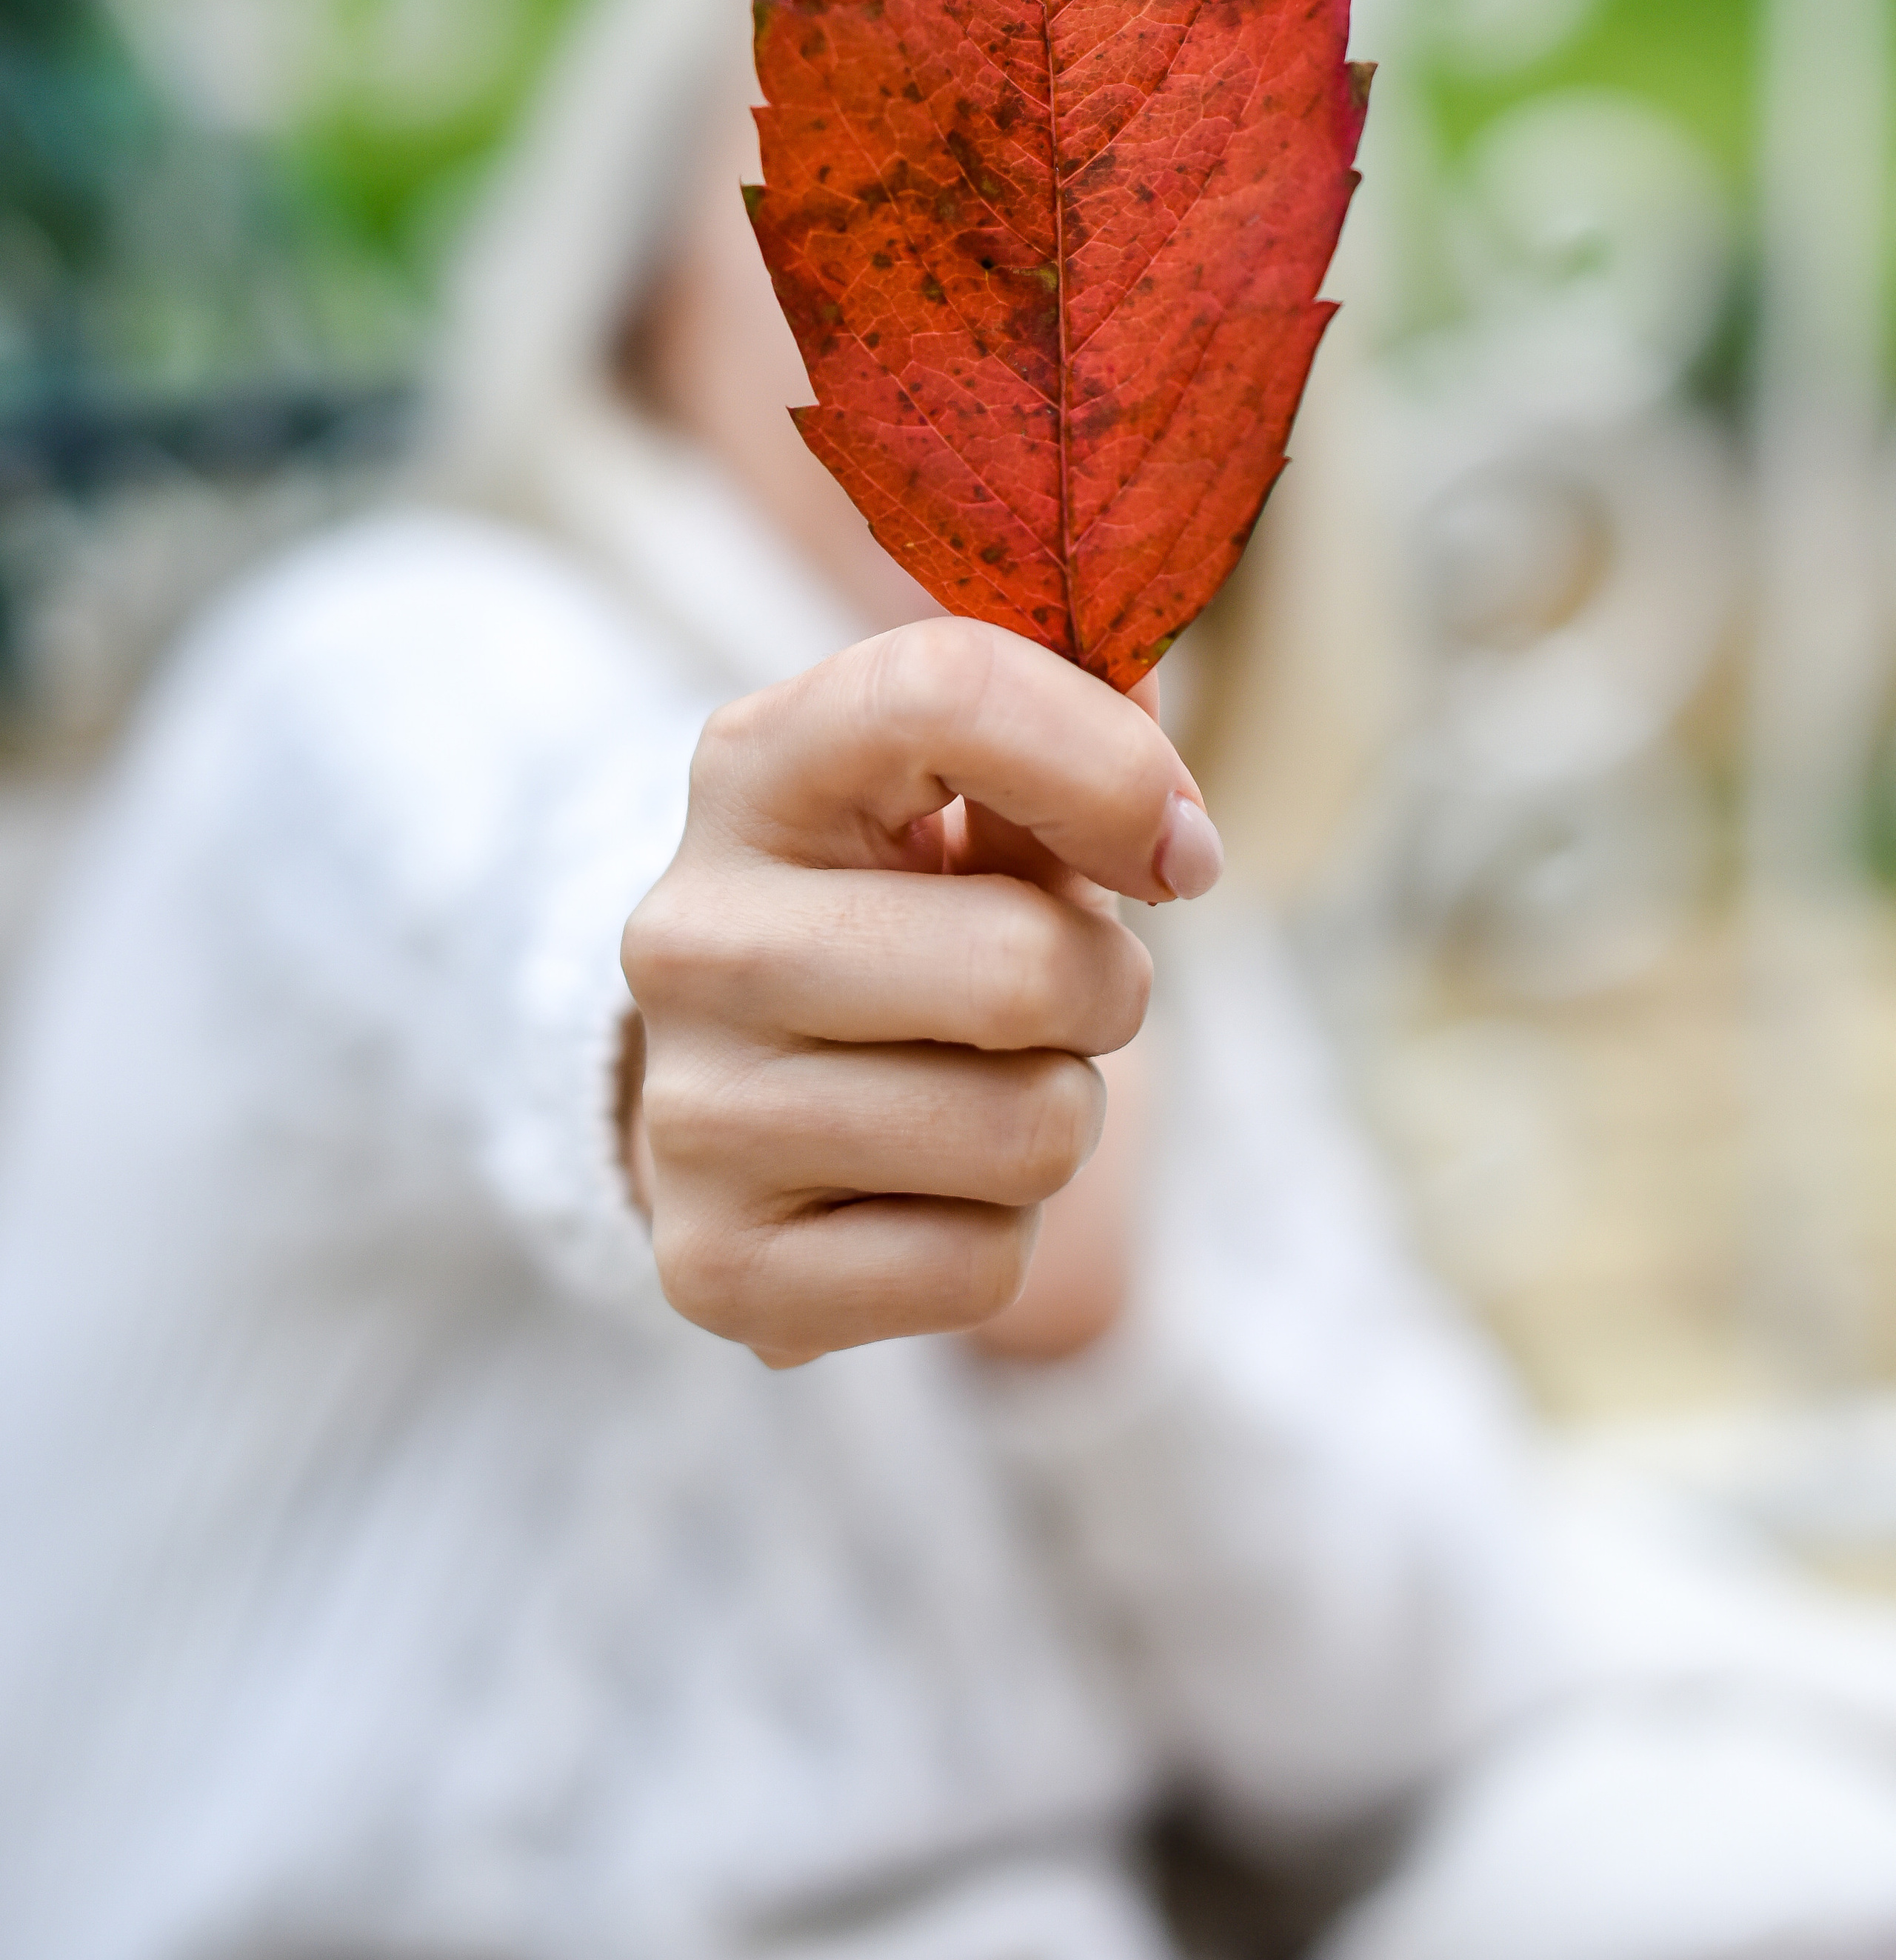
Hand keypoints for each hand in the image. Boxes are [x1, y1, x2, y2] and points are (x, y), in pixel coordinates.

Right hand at [619, 618, 1222, 1365]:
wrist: (750, 1090)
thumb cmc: (900, 908)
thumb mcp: (967, 799)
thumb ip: (1070, 739)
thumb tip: (1155, 730)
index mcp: (753, 767)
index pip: (948, 690)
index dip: (1114, 768)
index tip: (1177, 848)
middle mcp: (691, 932)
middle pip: (1030, 965)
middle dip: (1104, 988)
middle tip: (1052, 994)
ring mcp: (688, 1109)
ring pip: (1027, 1131)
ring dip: (1057, 1115)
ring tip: (974, 1081)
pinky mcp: (717, 1268)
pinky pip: (979, 1269)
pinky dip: (995, 1237)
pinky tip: (919, 1185)